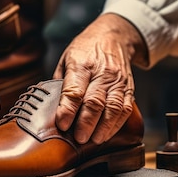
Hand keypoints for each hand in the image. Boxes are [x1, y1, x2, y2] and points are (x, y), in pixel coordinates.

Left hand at [53, 13, 144, 143]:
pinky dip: (116, 124)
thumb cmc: (84, 50)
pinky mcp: (128, 87)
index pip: (74, 90)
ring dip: (103, 127)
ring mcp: (117, 80)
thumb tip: (49, 109)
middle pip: (95, 101)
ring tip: (93, 140)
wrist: (113, 36)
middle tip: (78, 138)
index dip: (68, 109)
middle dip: (86, 123)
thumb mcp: (66, 60)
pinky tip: (106, 134)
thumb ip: (60, 84)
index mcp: (81, 64)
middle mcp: (101, 72)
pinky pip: (125, 109)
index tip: (62, 125)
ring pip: (113, 107)